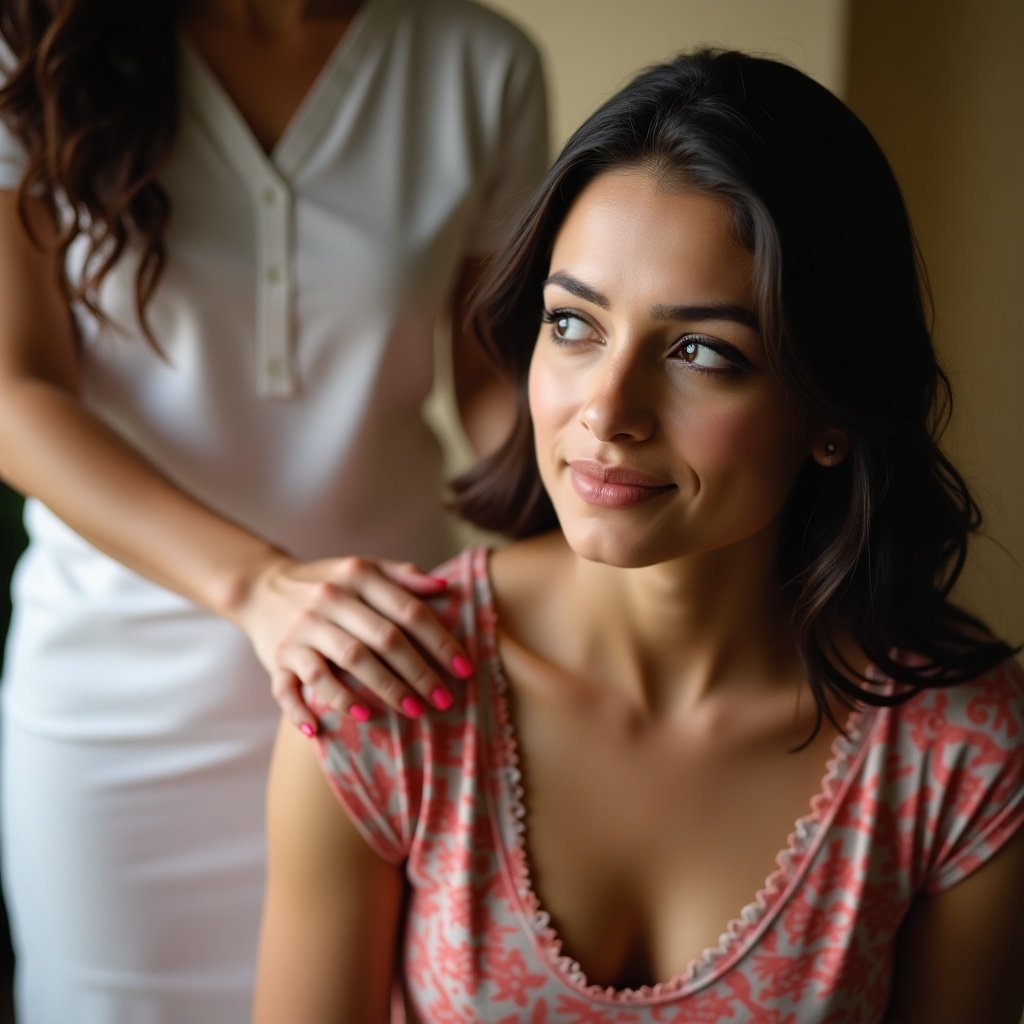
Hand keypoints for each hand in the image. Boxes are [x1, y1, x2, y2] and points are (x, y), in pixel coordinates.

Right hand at [234, 554, 473, 734]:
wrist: (260, 587)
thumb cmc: (328, 583)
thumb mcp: (362, 568)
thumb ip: (402, 575)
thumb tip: (444, 588)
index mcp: (357, 576)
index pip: (408, 611)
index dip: (440, 641)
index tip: (464, 669)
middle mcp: (329, 600)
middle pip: (383, 639)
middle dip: (419, 672)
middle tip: (444, 700)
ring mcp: (302, 629)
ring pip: (347, 661)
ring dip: (381, 689)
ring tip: (409, 712)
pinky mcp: (277, 657)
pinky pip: (291, 688)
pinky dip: (307, 709)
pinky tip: (325, 730)